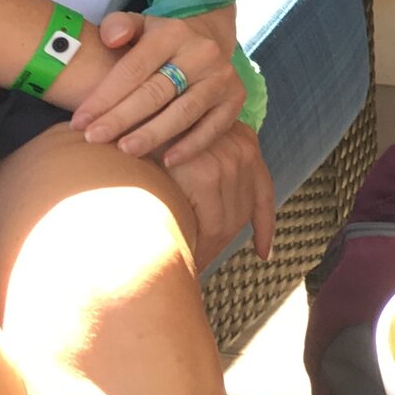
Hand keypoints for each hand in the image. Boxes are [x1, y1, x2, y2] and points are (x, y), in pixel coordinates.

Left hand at [72, 7, 244, 164]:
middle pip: (156, 92)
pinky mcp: (235, 99)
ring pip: (184, 112)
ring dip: (153, 134)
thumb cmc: (159, 42)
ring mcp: (222, 77)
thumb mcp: (139, 25)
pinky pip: (213, 127)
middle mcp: (202, 53)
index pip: (133, 68)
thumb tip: (112, 38)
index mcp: (173, 33)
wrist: (208, 40)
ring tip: (125, 151)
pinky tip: (167, 161)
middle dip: (121, 118)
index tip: (80, 121)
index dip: (104, 96)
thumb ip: (118, 25)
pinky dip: (191, 146)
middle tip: (94, 139)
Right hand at [164, 122, 276, 260]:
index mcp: (246, 143)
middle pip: (243, 210)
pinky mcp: (206, 176)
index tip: (264, 252)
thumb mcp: (192, 155)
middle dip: (225, 239)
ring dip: (213, 246)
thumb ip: (212, 172)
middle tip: (204, 260)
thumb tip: (225, 214)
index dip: (264, 225)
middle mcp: (244, 150)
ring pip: (228, 221)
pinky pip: (212, 225)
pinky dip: (204, 245)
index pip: (263, 192)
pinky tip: (196, 260)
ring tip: (196, 262)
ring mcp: (227, 162)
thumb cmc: (155, 146)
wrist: (130, 131)